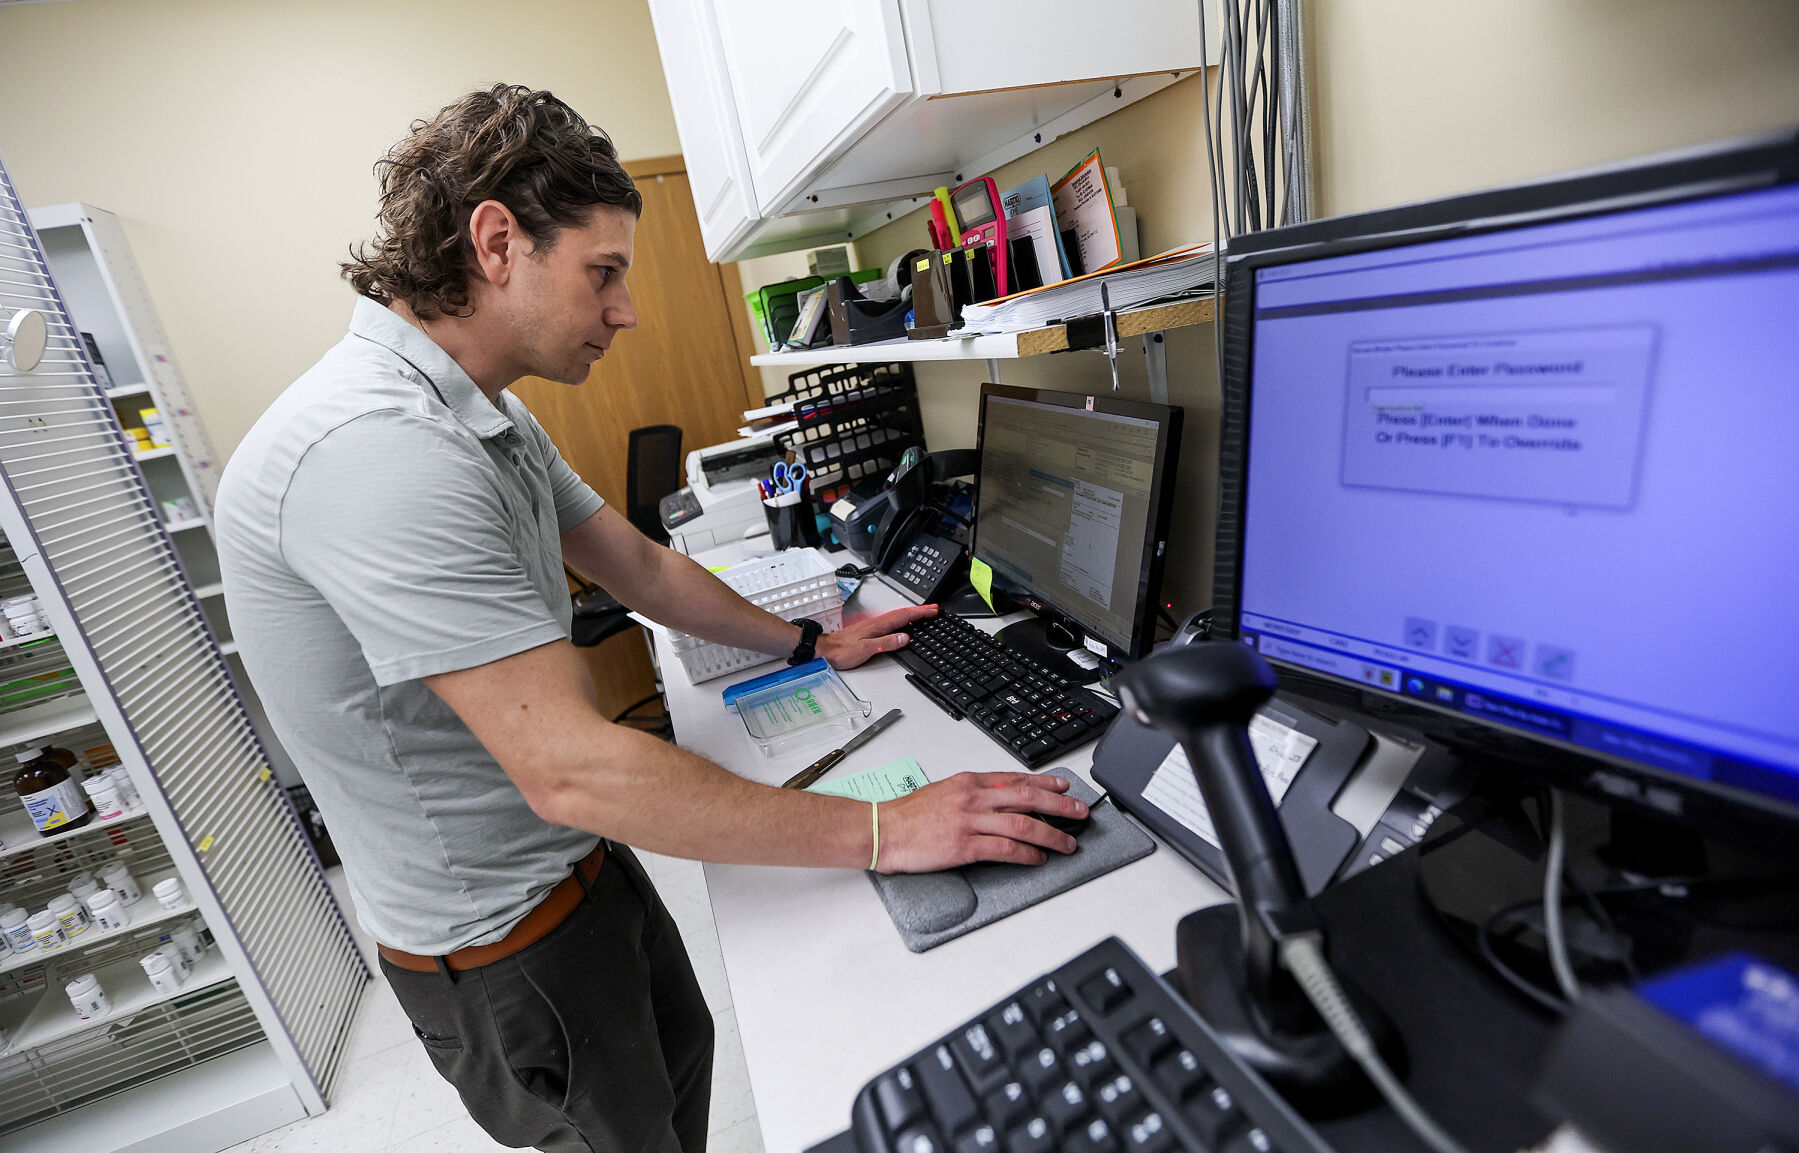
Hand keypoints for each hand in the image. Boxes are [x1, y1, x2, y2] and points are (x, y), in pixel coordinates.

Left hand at [816, 603, 938, 668]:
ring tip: (924, 615)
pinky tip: (903, 625)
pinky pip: (891, 622)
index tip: (933, 611)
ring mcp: (873, 626)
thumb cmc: (842, 651)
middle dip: (919, 611)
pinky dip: (902, 620)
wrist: (825, 650)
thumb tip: (905, 637)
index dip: (920, 613)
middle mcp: (876, 623)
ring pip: (897, 617)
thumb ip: (886, 643)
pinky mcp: (870, 631)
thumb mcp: (866, 649)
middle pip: (902, 614)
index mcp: (878, 625)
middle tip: (934, 610)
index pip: (904, 616)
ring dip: (911, 615)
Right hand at [873, 772, 1088, 872]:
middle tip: (1080, 812)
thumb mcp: (944, 791)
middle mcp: (973, 798)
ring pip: (1023, 824)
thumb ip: (973, 794)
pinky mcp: (965, 846)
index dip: (1046, 785)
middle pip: (1028, 799)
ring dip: (1052, 835)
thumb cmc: (909, 814)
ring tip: (1067, 843)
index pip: (1016, 780)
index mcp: (969, 782)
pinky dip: (1028, 854)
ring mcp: (970, 821)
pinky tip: (1038, 858)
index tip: (1064, 789)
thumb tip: (1001, 800)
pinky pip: (1006, 849)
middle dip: (1060, 806)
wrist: (883, 830)